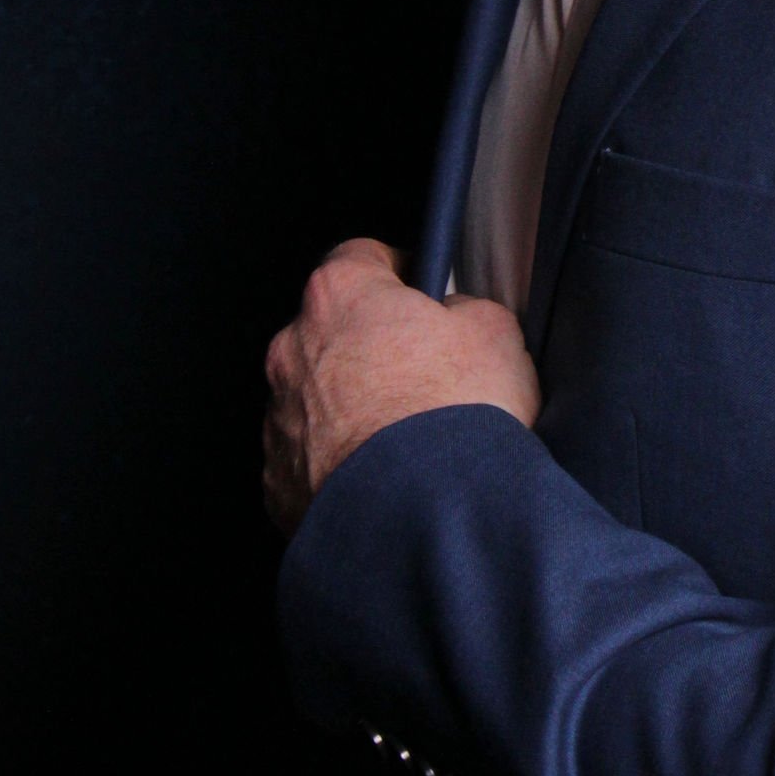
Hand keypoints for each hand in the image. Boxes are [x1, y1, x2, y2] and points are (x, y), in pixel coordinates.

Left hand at [262, 236, 540, 536]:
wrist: (428, 518)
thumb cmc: (456, 417)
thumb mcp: (495, 332)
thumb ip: (465, 309)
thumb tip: (454, 318)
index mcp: (340, 297)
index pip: (360, 257)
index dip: (397, 273)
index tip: (419, 292)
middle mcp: (293, 351)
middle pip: (332, 333)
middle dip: (372, 349)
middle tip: (424, 377)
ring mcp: (279, 421)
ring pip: (317, 401)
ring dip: (353, 411)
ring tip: (408, 442)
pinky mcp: (279, 484)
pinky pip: (310, 463)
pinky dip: (341, 467)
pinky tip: (387, 481)